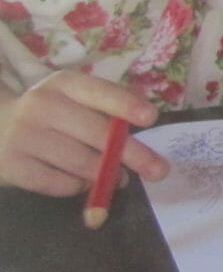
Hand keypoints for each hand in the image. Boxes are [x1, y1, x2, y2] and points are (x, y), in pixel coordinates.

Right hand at [0, 71, 164, 196]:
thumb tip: (141, 137)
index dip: (125, 105)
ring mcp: (23, 136)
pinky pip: (59, 184)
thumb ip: (105, 110)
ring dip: (107, 175)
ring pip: (81, 163)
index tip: (150, 118)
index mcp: (63, 84)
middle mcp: (41, 105)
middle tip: (159, 170)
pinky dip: (78, 187)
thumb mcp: (72, 99)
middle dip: (133, 154)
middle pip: (97, 134)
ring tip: (119, 178)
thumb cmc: (49, 115)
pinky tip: (82, 182)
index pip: (98, 92)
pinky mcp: (12, 166)